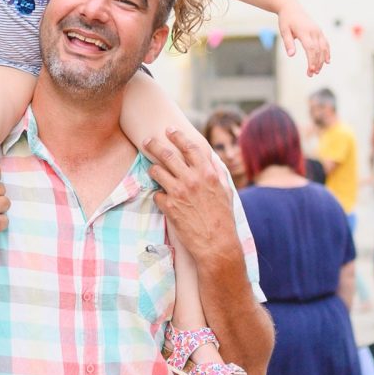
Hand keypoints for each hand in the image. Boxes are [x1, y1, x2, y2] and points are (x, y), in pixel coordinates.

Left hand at [144, 128, 236, 264]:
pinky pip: (157, 193)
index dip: (178, 136)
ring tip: (152, 168)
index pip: (190, 147)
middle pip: (167, 154)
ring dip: (153, 168)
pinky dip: (159, 194)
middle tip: (147, 140)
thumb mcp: (226, 191)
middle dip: (155, 144)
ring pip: (157, 171)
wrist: (216, 244)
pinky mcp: (169, 206)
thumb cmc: (223, 218)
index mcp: (208, 173)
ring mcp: (179, 192)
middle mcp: (192, 179)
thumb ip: (217, 173)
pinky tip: (163, 198)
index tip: (170, 130)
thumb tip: (211, 160)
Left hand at [277, 1, 330, 76]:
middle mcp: (314, 31)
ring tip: (317, 71)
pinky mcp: (319, 31)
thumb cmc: (286, 20)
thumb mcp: (284, 31)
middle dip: (316, 63)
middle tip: (311, 74)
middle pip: (318, 50)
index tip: (310, 70)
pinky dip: (327, 52)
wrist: (291, 8)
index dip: (311, 60)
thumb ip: (288, 43)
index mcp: (304, 31)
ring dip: (322, 60)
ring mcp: (318, 31)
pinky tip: (327, 61)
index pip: (310, 48)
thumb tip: (291, 55)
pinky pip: (325, 43)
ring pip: (323, 47)